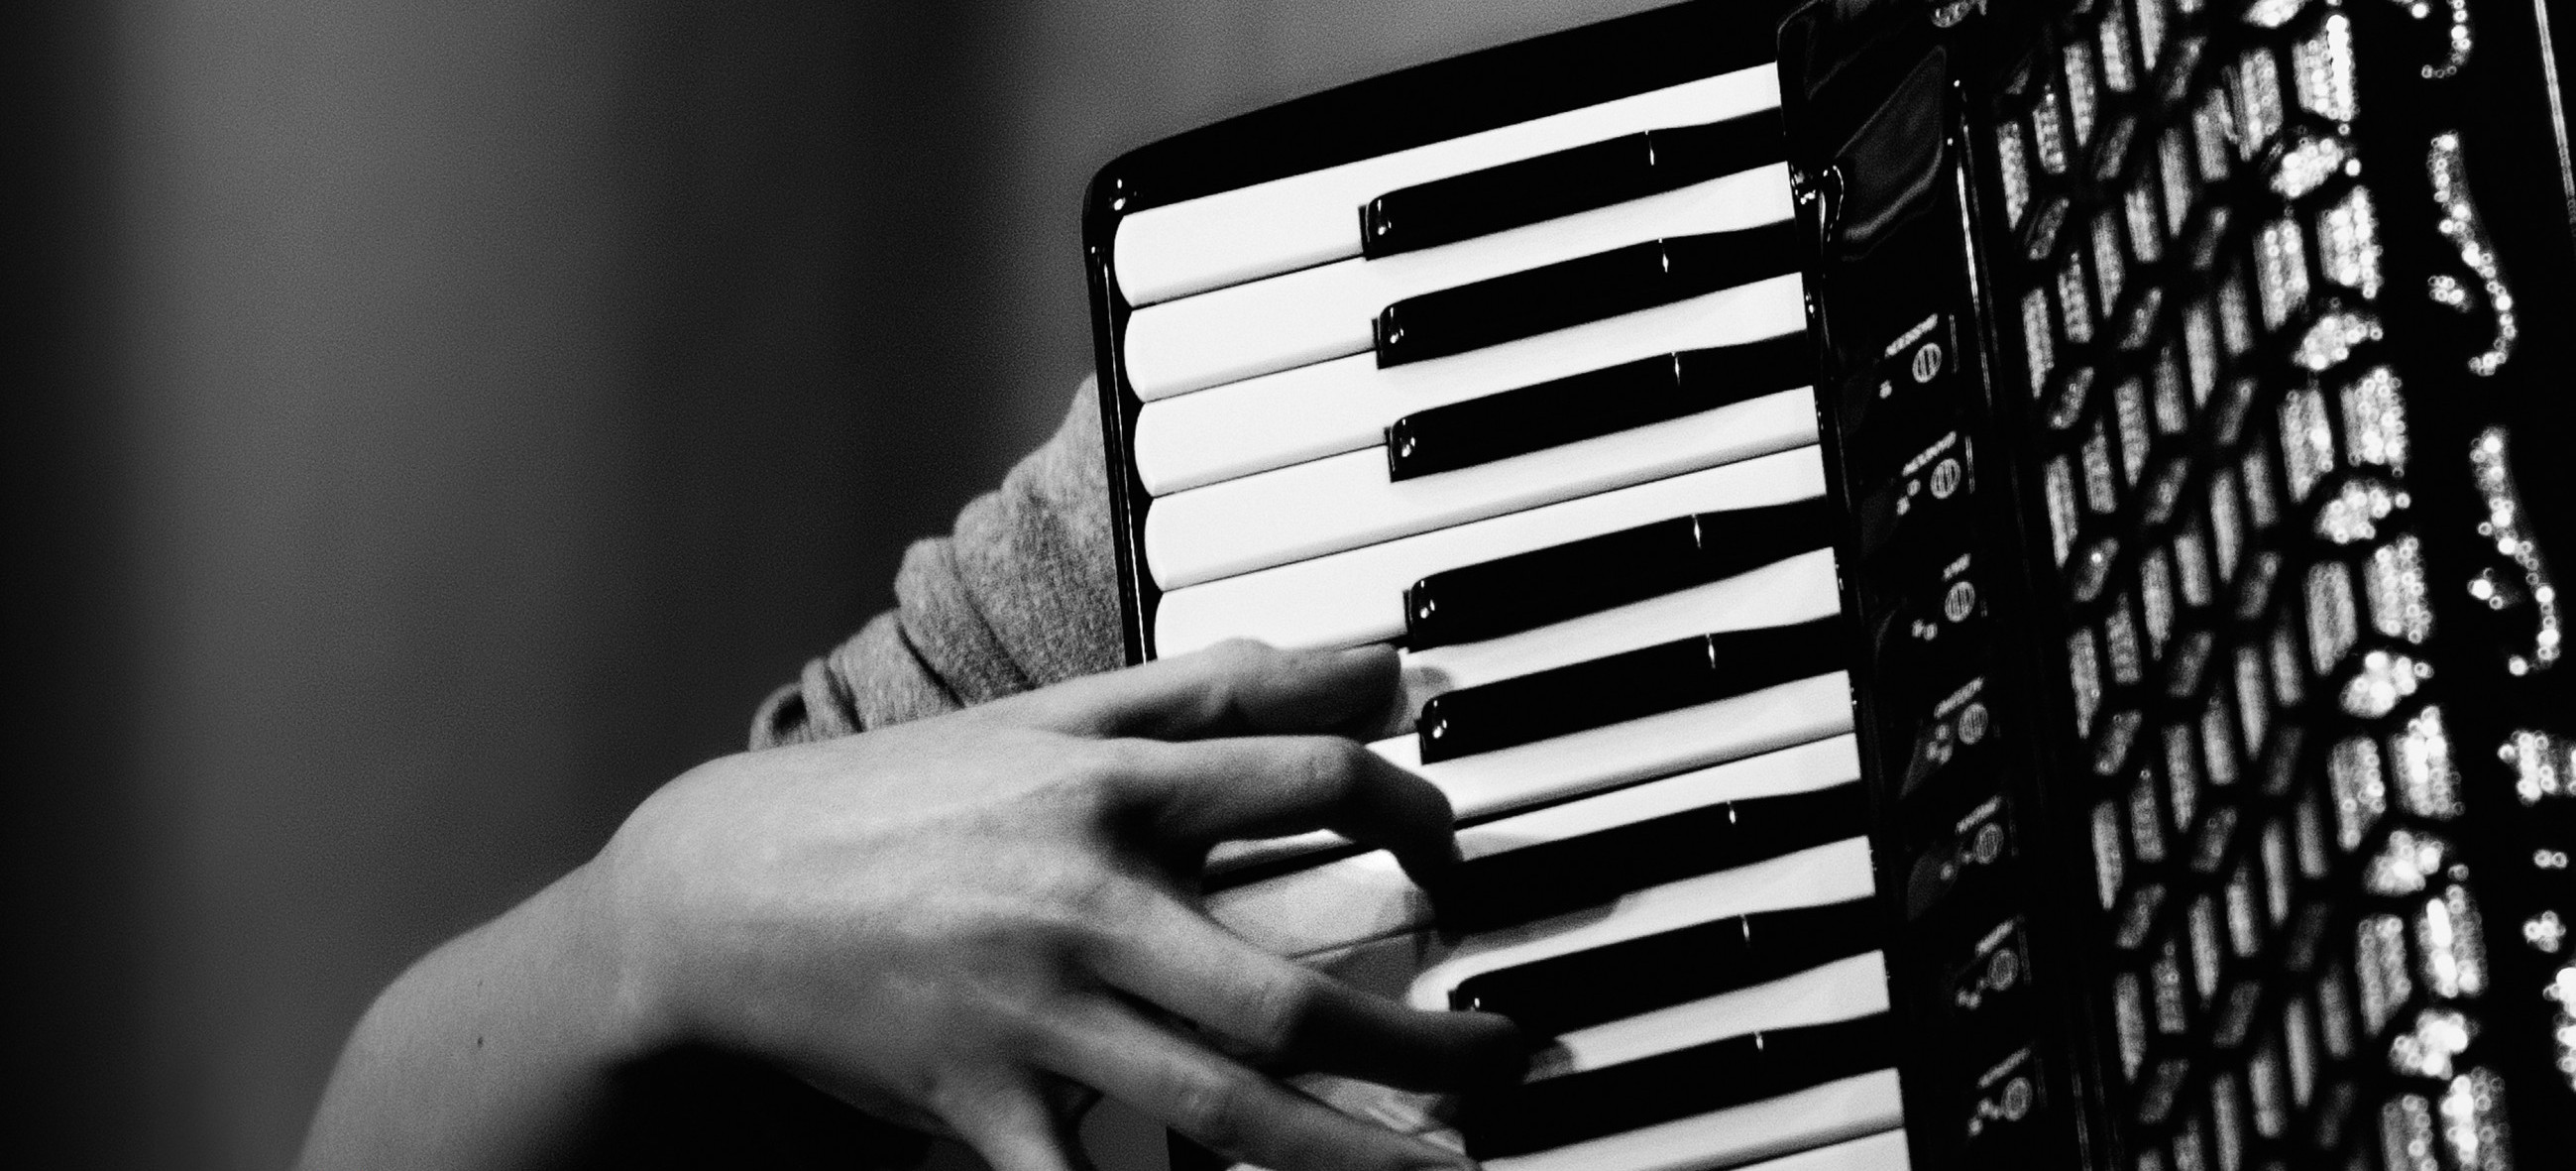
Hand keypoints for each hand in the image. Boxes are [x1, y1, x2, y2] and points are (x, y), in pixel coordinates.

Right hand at [586, 641, 1524, 1170]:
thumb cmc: (896, 801)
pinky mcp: (980, 1110)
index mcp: (1105, 789)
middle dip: (1425, 1050)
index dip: (1412, 810)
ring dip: (1354, 1158)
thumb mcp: (1045, 720)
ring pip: (1224, 1115)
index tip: (1451, 851)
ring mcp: (1033, 1021)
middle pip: (1292, 997)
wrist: (714, 896)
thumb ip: (1210, 689)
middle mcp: (1083, 905)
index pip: (1306, 782)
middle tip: (1512, 1063)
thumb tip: (1371, 659)